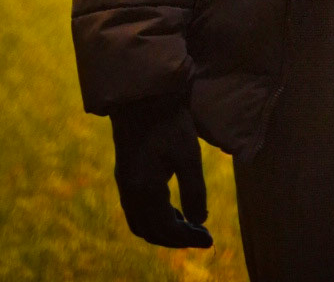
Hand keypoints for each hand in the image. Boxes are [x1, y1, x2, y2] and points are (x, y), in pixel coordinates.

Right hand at [109, 94, 212, 248]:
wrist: (141, 94)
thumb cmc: (168, 121)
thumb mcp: (188, 153)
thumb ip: (194, 190)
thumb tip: (199, 220)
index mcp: (145, 190)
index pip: (167, 230)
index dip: (188, 239)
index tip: (209, 240)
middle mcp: (130, 192)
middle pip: (150, 232)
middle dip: (176, 239)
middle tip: (200, 236)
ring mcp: (124, 183)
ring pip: (141, 223)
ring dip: (164, 230)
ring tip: (188, 225)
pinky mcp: (125, 174)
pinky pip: (136, 210)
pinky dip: (154, 218)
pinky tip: (172, 208)